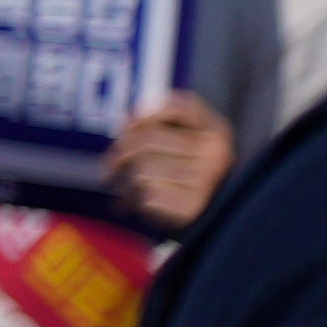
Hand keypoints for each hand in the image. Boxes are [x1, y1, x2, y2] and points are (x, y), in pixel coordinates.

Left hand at [100, 94, 236, 229]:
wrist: (214, 220)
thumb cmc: (190, 177)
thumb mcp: (189, 144)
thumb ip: (163, 126)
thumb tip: (123, 123)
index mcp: (216, 130)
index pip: (179, 106)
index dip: (145, 113)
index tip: (125, 126)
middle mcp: (215, 153)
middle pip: (148, 139)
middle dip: (120, 151)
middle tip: (110, 165)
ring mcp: (207, 181)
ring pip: (143, 169)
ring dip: (126, 181)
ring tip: (127, 190)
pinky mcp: (193, 208)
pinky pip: (146, 196)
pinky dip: (134, 202)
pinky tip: (136, 205)